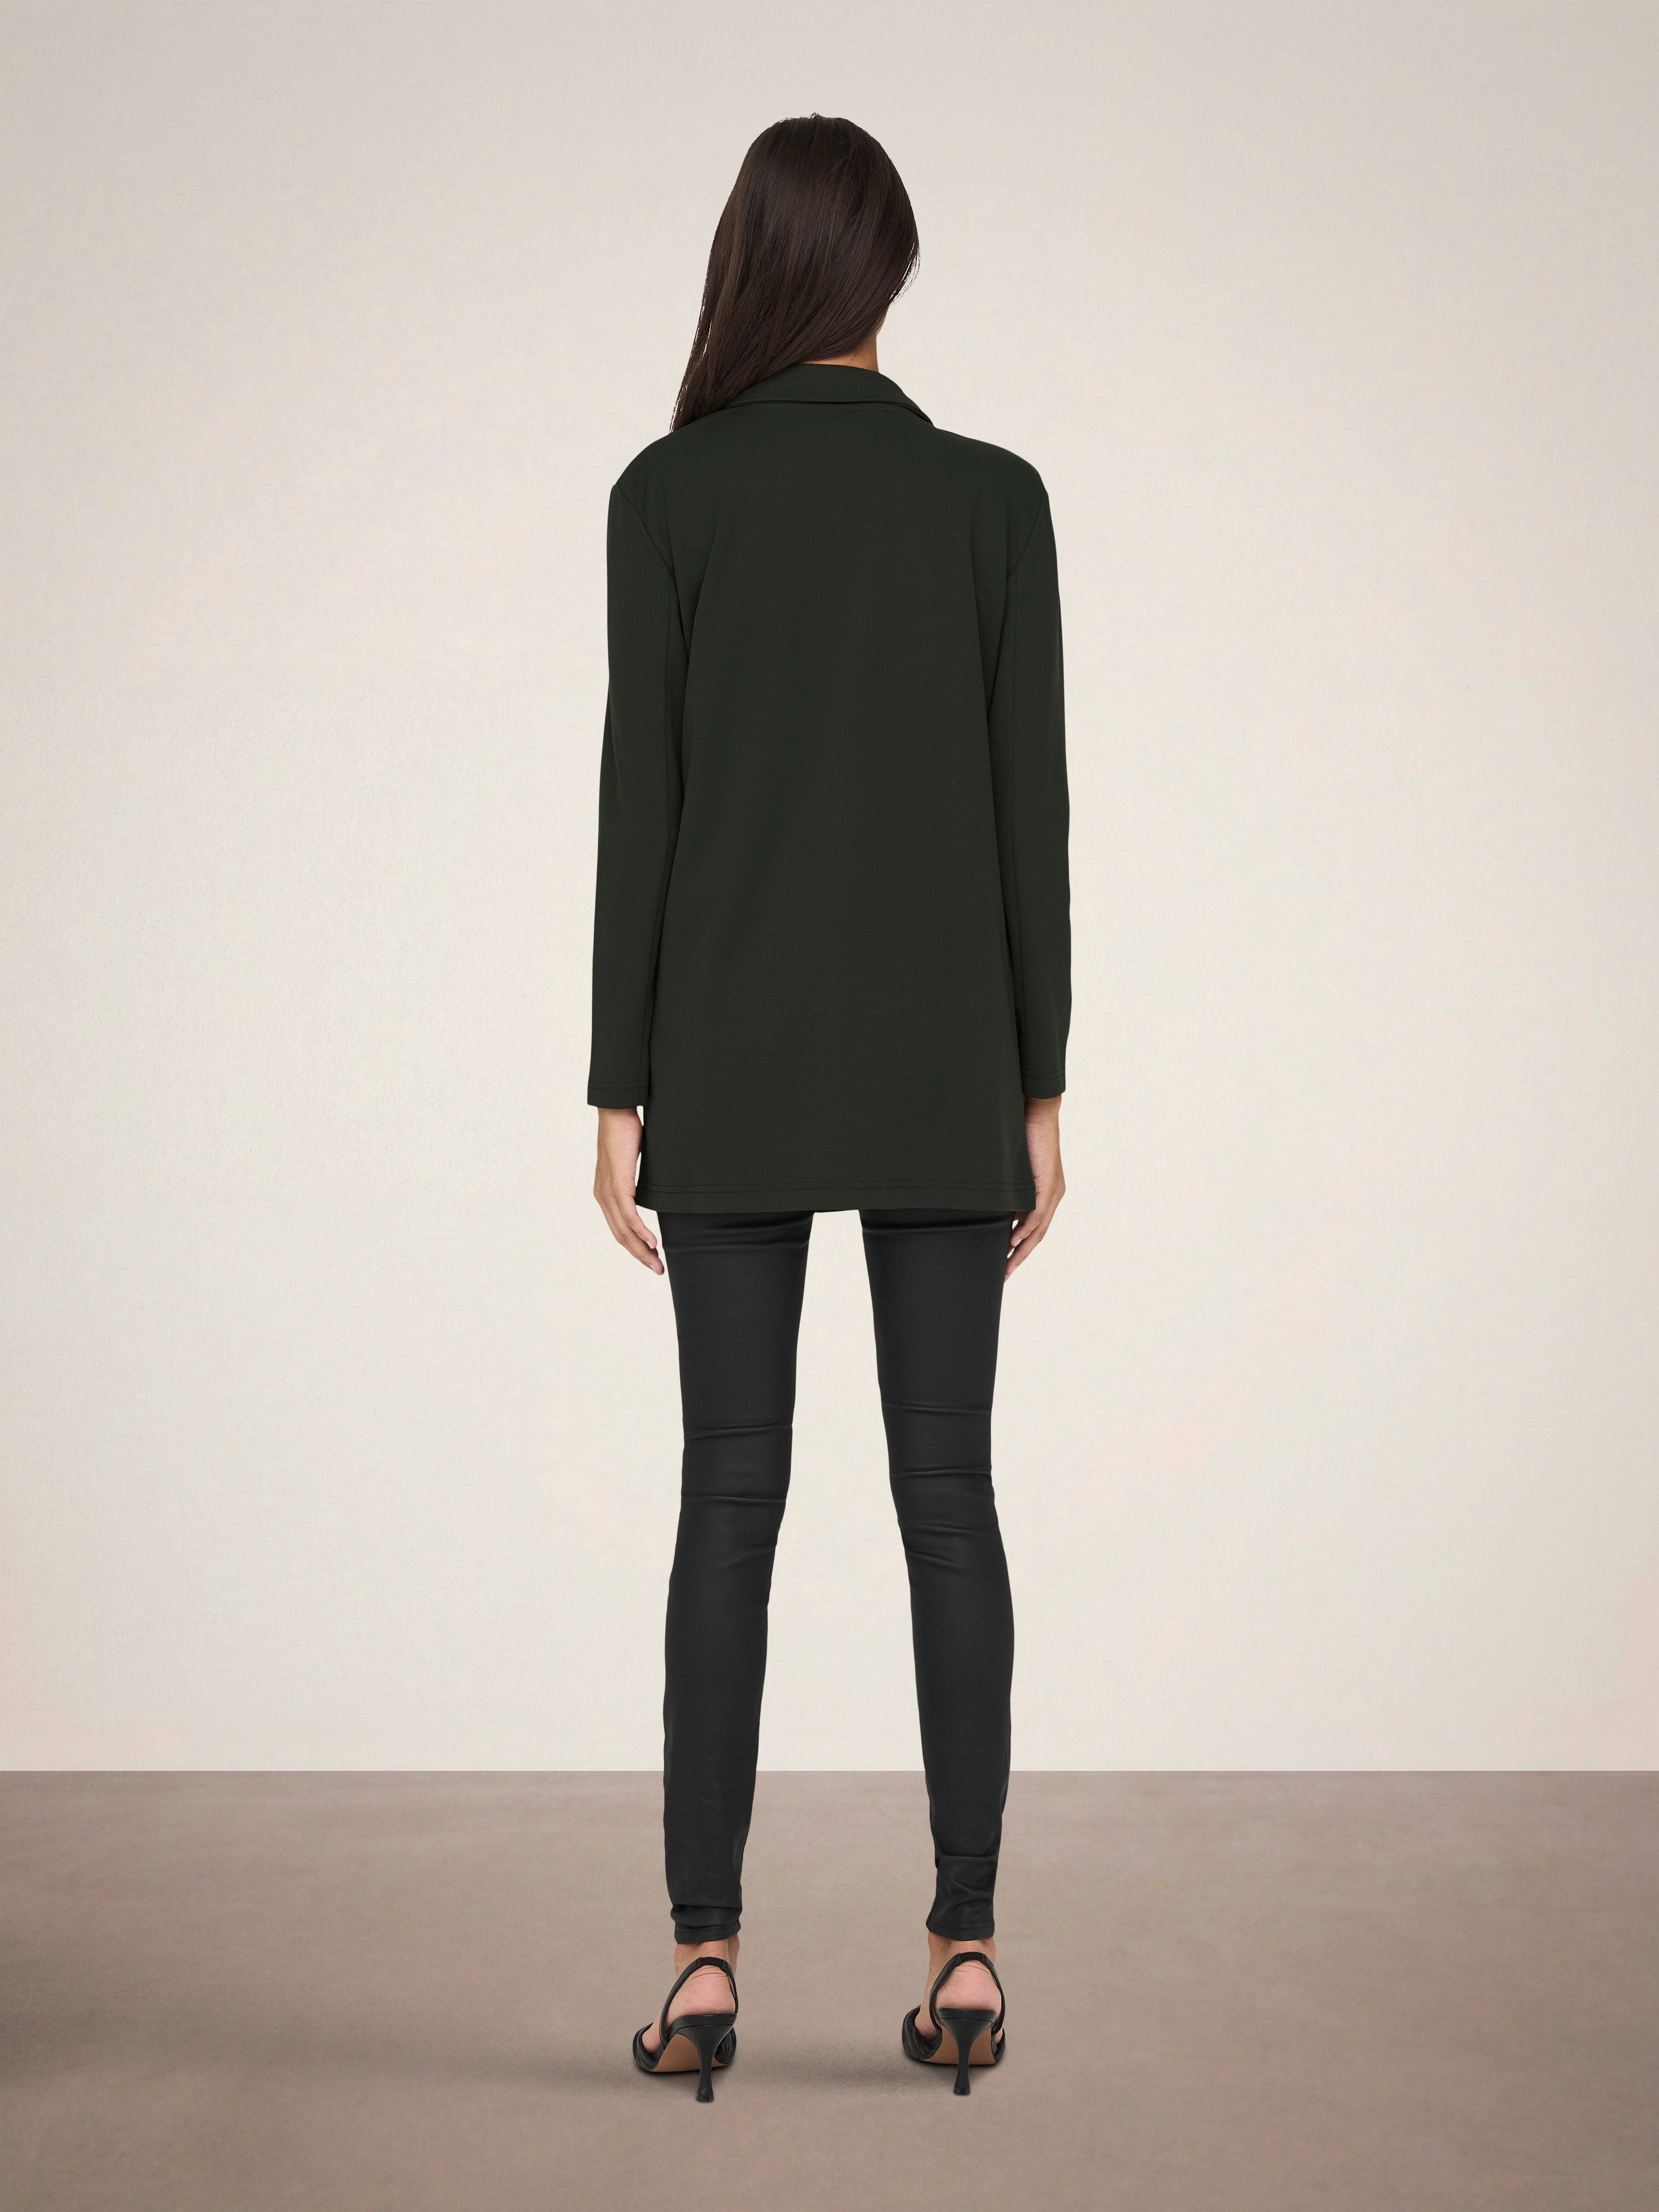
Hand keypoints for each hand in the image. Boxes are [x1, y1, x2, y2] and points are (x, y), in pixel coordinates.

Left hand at [594, 1107, 663, 1273]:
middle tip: (657, 1270)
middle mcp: (603, 1197)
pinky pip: (628, 1215)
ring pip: (624, 1230)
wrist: (615, 1112)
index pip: (619, 1229)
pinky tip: (652, 1242)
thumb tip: (652, 1190)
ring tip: (657, 1263)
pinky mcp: (617, 1184)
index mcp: (605, 1194)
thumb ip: (637, 1181)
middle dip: (640, 1256)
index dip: (634, 1247)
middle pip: (620, 1236)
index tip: (651, 1258)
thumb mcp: (632, 1164)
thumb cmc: (625, 1133)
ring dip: (642, 1249)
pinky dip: (641, 1231)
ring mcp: (608, 1192)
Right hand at [1008, 1095, 1063, 1279]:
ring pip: (1038, 1228)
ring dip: (1022, 1248)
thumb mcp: (1014, 1169)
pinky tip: (1014, 1241)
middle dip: (1021, 1256)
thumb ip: (1010, 1189)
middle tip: (1005, 1274)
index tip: (1007, 1262)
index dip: (1022, 1247)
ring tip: (1007, 1265)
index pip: (1035, 1227)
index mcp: (1046, 1192)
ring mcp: (1052, 1190)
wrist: (1037, 1111)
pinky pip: (1037, 1213)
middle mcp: (1053, 1194)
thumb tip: (995, 1205)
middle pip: (1038, 1234)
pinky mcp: (1048, 1183)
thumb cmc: (1023, 1135)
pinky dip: (1025, 1228)